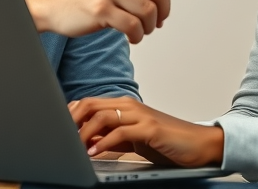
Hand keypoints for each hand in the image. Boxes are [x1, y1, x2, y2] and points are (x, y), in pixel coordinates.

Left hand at [69, 98, 223, 167]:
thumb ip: (112, 138)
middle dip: (71, 121)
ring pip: (102, 116)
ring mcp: (140, 115)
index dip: (70, 115)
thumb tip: (87, 141)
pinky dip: (104, 143)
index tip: (58, 131)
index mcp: (124, 107)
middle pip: (90, 105)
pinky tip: (95, 153)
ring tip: (74, 148)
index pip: (89, 104)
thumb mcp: (133, 140)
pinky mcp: (150, 128)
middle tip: (60, 138)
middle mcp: (130, 106)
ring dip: (84, 133)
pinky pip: (120, 132)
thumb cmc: (167, 142)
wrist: (199, 144)